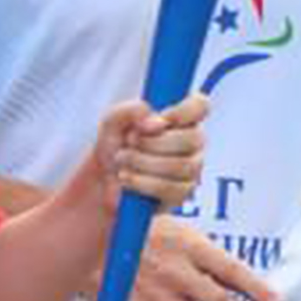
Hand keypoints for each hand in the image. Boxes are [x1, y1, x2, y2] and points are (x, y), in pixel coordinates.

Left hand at [94, 95, 207, 211]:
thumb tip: (148, 113)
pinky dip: (144, 182)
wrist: (101, 184)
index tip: (159, 120)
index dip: (184, 111)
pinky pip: (173, 189)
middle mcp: (191, 142)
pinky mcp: (181, 194)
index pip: (200, 106)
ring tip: (123, 159)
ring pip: (184, 165)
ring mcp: (190, 170)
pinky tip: (127, 178)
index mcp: (178, 118)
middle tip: (129, 142)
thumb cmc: (113, 148)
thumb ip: (127, 111)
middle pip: (193, 138)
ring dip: (144, 162)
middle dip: (154, 142)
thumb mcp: (111, 123)